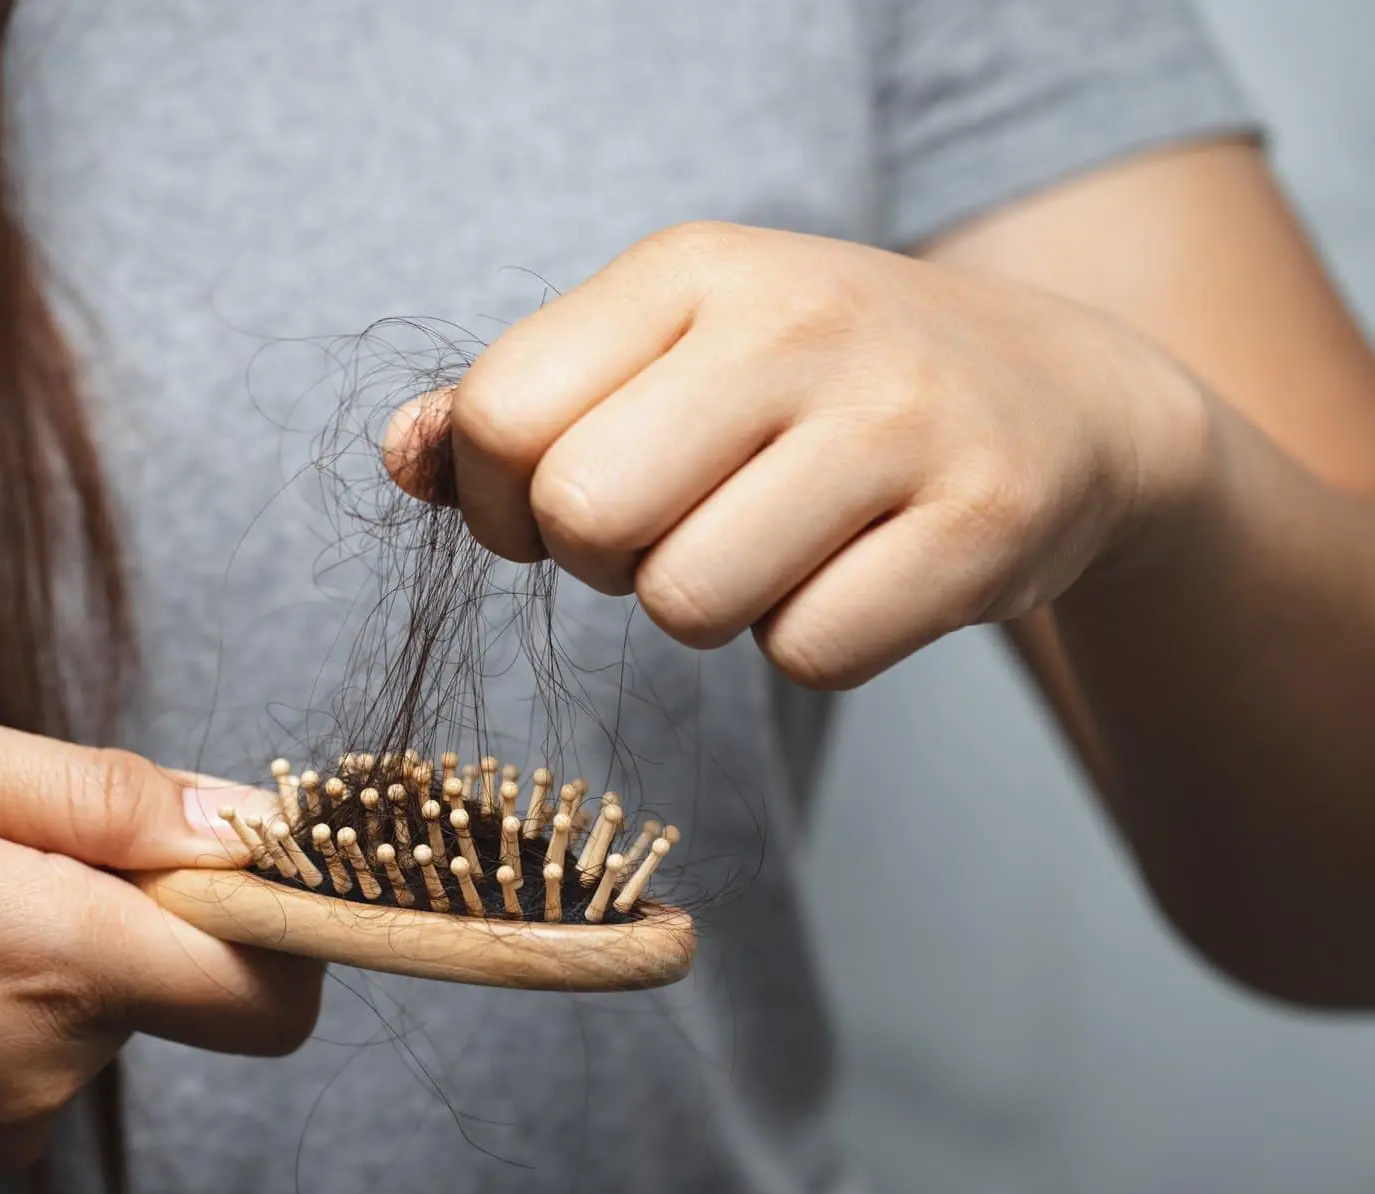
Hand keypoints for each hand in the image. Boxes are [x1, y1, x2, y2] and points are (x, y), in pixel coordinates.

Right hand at [0, 697, 314, 1190]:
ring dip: (50, 955)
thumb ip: (98, 792)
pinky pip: (34, 1067)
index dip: (283, 916)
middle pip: (177, 985)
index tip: (228, 855)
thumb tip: (242, 819)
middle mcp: (41, 1069)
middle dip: (126, 907)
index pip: (268, 985)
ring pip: (98, 1019)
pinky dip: (0, 1011)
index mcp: (47, 956)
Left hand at [386, 222, 1209, 686]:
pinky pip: (809, 655)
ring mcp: (900, 418)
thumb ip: (519, 403)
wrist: (1061, 398)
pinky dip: (814, 643)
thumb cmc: (816, 387)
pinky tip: (860, 572)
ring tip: (776, 543)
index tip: (561, 505)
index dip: (501, 501)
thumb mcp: (668, 351)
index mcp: (691, 268)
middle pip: (584, 517)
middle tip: (675, 531)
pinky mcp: (983, 521)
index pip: (501, 413)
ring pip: (689, 604)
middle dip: (605, 561)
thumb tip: (401, 457)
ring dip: (709, 609)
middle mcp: (796, 321)